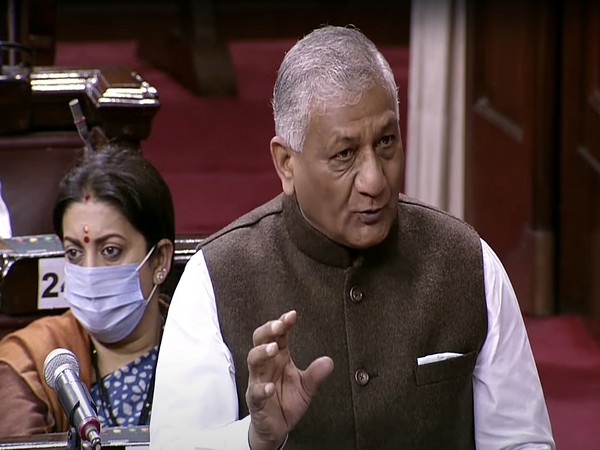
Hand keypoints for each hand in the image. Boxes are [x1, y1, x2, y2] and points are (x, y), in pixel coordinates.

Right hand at [245, 310, 333, 449]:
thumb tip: (329, 361)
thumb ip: (315, 374)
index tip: (292, 315)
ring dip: (262, 352)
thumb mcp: (306, 387)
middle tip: (279, 325)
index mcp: (279, 358)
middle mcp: (266, 366)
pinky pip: (255, 391)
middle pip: (260, 340)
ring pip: (253, 360)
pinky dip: (261, 388)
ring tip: (273, 349)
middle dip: (268, 330)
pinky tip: (269, 387)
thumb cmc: (287, 401)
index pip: (278, 336)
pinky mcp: (255, 400)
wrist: (277, 428)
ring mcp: (258, 381)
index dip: (283, 324)